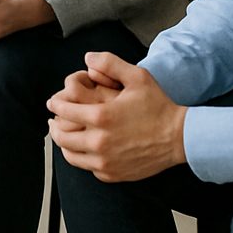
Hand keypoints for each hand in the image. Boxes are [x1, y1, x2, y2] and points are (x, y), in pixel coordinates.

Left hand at [46, 51, 186, 182]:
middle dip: (54, 126)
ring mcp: (105, 161)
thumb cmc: (158, 106)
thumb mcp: (137, 77)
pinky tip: (84, 149)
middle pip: (62, 136)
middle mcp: (99, 142)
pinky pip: (87, 167)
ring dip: (64, 144)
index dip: (55, 104)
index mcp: (101, 116)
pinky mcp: (112, 174)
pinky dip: (82, 158)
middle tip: (53, 120)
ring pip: (71, 155)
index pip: (64, 110)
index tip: (52, 102)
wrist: (179, 137)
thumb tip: (87, 57)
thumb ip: (110, 63)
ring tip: (64, 135)